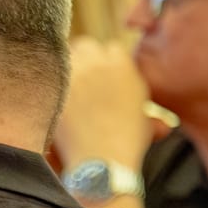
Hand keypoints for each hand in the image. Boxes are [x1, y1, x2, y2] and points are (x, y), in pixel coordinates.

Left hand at [54, 37, 162, 171]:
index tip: (100, 75)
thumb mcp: (146, 122)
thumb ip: (147, 111)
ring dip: (67, 67)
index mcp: (124, 65)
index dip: (106, 62)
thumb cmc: (127, 145)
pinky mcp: (54, 86)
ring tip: (66, 85)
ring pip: (66, 55)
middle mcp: (98, 63)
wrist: (102, 162)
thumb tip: (158, 122)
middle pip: (86, 45)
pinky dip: (50, 81)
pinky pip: (49, 72)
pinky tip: (51, 94)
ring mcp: (74, 72)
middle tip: (81, 76)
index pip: (111, 48)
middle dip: (85, 58)